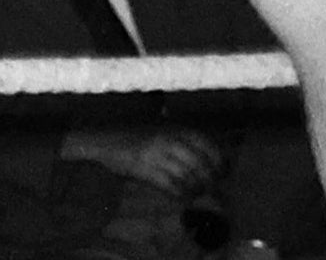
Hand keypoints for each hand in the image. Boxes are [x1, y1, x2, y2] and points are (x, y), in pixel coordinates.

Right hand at [53, 123, 224, 198]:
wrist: (103, 139)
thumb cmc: (135, 135)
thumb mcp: (161, 129)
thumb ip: (182, 138)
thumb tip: (211, 155)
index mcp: (173, 128)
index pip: (206, 145)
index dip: (218, 160)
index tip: (222, 171)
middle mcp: (167, 140)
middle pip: (200, 164)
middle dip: (209, 179)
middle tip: (211, 187)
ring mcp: (156, 154)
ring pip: (187, 176)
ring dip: (195, 188)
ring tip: (196, 192)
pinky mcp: (145, 169)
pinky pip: (170, 185)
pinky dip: (180, 193)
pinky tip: (182, 196)